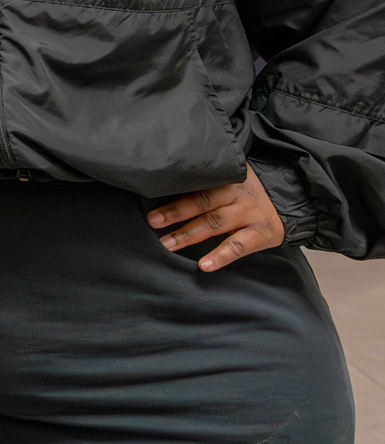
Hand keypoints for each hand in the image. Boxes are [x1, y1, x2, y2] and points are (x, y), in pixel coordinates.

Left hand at [147, 164, 285, 272]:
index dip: (173, 195)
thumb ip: (204, 184)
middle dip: (175, 213)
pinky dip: (221, 255)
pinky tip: (205, 265)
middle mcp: (237, 193)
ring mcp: (249, 213)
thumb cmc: (245, 195)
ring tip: (168, 244)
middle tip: (153, 222)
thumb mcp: (228, 181)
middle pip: (202, 202)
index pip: (196, 184)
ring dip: (188, 235)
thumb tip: (163, 190)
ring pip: (215, 223)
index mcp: (225, 178)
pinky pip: (238, 246)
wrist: (290, 203)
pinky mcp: (262, 233)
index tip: (152, 206)